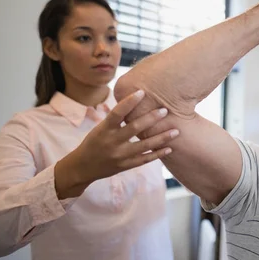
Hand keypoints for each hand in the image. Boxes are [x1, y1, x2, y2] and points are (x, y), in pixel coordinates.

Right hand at [55, 90, 177, 198]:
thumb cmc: (94, 142)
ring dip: (161, 138)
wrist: (82, 167)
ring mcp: (120, 156)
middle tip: (165, 110)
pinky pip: (145, 159)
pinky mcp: (125, 166)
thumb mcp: (100, 128)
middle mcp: (112, 142)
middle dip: (151, 119)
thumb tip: (135, 100)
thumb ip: (116, 119)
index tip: (142, 92)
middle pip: (134, 128)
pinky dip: (158, 154)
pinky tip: (169, 148)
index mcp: (104, 129)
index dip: (129, 102)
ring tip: (176, 130)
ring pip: (144, 146)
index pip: (117, 113)